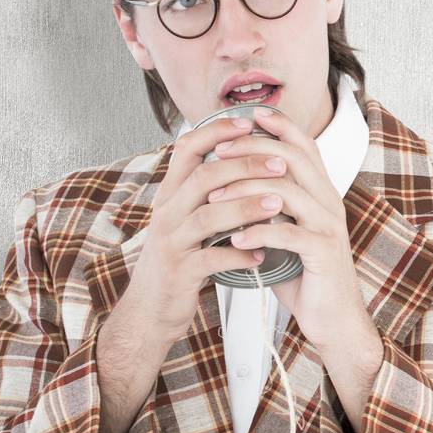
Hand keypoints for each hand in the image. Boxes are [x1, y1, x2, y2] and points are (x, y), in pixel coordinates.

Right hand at [119, 114, 287, 348]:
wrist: (151, 309)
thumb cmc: (180, 260)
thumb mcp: (186, 220)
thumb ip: (206, 193)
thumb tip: (241, 157)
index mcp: (170, 195)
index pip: (187, 148)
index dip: (216, 131)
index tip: (249, 123)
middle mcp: (167, 212)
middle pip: (204, 176)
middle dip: (245, 166)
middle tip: (280, 165)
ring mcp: (171, 242)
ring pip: (208, 215)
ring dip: (247, 207)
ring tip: (278, 205)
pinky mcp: (179, 272)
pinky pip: (212, 258)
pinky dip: (239, 254)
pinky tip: (262, 254)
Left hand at [203, 106, 370, 352]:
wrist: (332, 317)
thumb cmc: (304, 274)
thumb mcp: (286, 230)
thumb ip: (269, 206)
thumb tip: (230, 182)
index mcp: (322, 193)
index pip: (304, 146)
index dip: (279, 126)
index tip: (248, 116)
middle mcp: (329, 202)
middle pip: (293, 158)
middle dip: (253, 149)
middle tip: (220, 152)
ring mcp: (329, 226)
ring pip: (287, 191)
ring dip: (246, 191)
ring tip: (214, 201)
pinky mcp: (323, 252)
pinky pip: (288, 234)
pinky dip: (257, 233)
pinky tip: (235, 239)